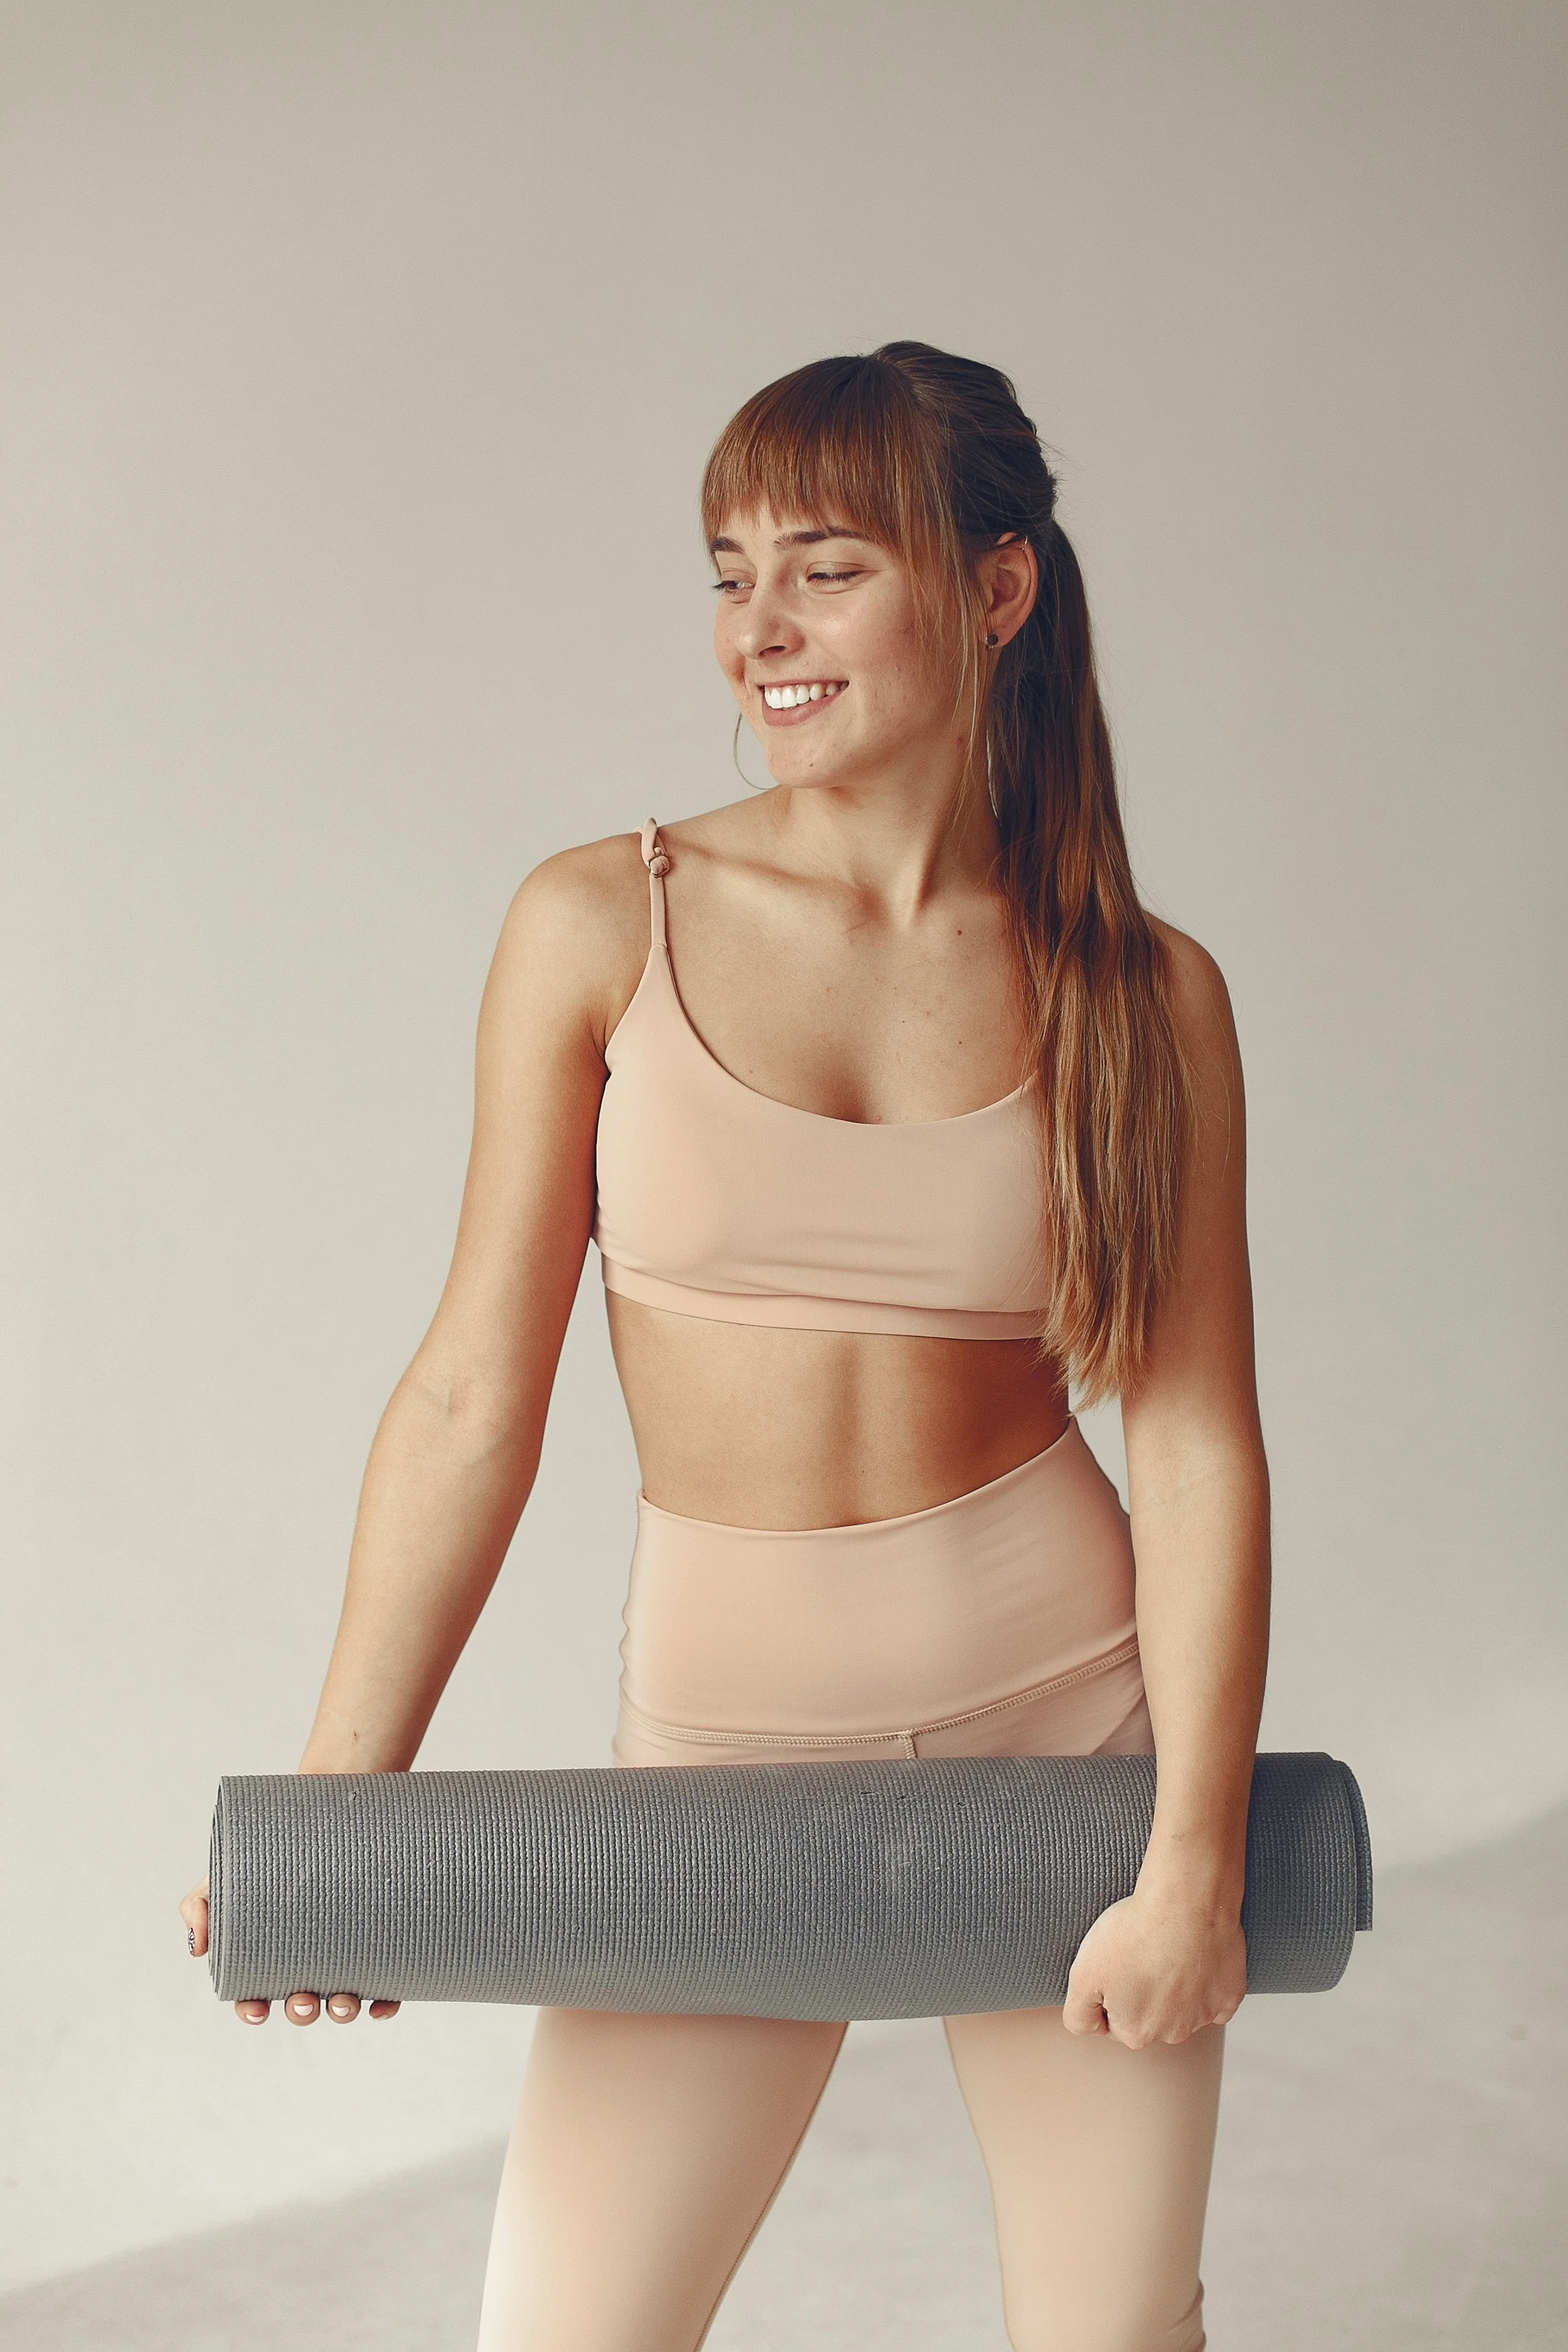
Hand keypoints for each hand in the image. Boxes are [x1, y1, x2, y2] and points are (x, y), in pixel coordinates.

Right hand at [179, 1873, 399, 2025]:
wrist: (327, 1819)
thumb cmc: (265, 1857)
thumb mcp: (224, 1874)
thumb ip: (198, 1905)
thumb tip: (199, 1951)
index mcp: (268, 1956)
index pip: (256, 1995)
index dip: (253, 2009)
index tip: (257, 2008)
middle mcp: (307, 1964)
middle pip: (302, 2003)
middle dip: (301, 2011)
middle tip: (303, 2002)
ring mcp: (343, 1959)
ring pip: (342, 2001)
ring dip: (341, 2011)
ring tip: (342, 2001)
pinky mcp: (380, 1951)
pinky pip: (386, 1987)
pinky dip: (384, 2004)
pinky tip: (381, 2006)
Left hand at [1062, 1886, 1244, 2048]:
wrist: (1186, 1901)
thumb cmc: (1134, 1933)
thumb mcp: (1083, 1973)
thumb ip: (1078, 2014)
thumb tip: (1089, 2028)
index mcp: (1137, 2033)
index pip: (1114, 2021)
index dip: (1110, 1989)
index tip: (1116, 1963)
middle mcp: (1173, 2034)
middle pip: (1149, 2016)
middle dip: (1142, 1991)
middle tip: (1140, 1953)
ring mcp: (1205, 2015)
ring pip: (1181, 2005)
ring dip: (1174, 1984)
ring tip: (1167, 1947)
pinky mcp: (1230, 1993)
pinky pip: (1214, 1995)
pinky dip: (1205, 1979)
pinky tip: (1196, 1955)